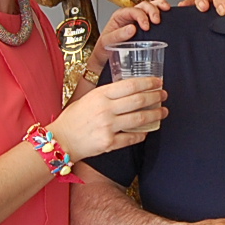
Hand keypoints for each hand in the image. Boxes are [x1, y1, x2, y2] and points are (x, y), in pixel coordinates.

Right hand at [48, 76, 165, 159]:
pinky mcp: (109, 143)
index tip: (158, 81)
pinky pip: (131, 137)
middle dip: (155, 96)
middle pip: (138, 100)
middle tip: (164, 95)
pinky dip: (141, 134)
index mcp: (100, 95)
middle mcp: (105, 110)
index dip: (147, 82)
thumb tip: (129, 89)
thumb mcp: (87, 98)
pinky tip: (147, 131)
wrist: (60, 140)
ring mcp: (108, 127)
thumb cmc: (73, 118)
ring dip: (155, 115)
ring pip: (139, 119)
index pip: (130, 85)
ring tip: (163, 111)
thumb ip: (106, 94)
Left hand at [88, 0, 169, 77]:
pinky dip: (162, 12)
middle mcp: (129, 16)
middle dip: (152, 10)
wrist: (105, 59)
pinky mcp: (145, 27)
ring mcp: (138, 20)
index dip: (141, 16)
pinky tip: (167, 14)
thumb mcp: (106, 42)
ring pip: (150, 6)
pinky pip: (154, 15)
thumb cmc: (104, 50)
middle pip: (143, 5)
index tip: (146, 27)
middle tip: (156, 21)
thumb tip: (132, 28)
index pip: (132, 10)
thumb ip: (118, 35)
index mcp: (119, 17)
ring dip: (159, 7)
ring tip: (166, 11)